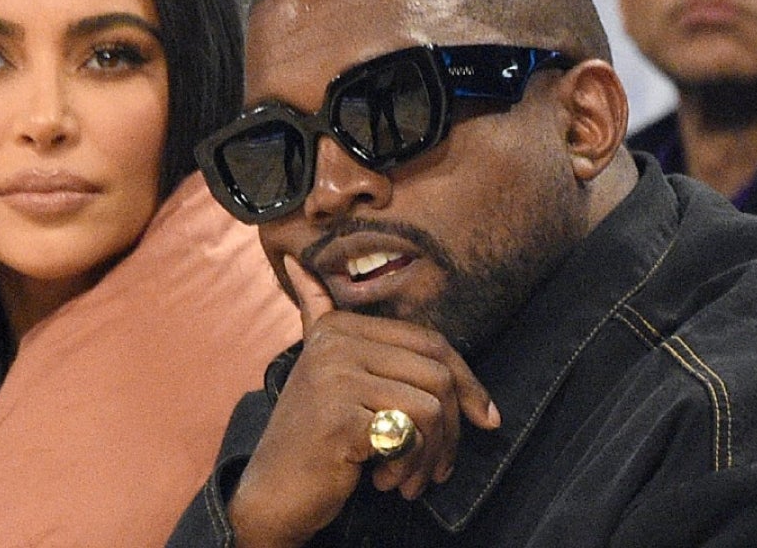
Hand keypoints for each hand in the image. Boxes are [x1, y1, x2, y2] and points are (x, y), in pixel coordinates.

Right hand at [229, 255, 499, 547]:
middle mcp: (334, 343)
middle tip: (438, 467)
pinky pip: (411, 435)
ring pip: (430, 407)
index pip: (431, 342)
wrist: (271, 493)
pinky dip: (408, 466)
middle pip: (438, 374)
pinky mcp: (340, 417)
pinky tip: (384, 480)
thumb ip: (317, 316)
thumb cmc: (311, 438)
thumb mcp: (319, 371)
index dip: (468, 383)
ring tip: (408, 477)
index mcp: (337, 327)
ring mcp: (335, 377)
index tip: (485, 420)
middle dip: (452, 429)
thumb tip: (300, 264)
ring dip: (430, 454)